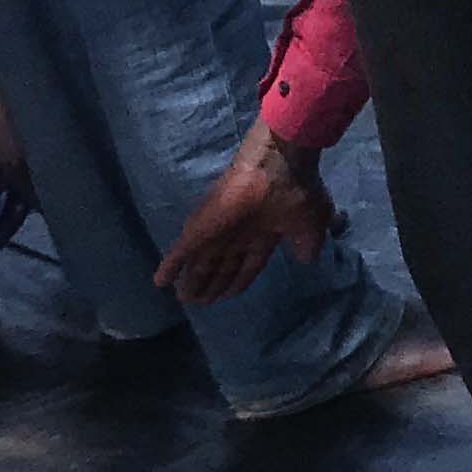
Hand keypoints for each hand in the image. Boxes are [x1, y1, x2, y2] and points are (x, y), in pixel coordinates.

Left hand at [156, 124, 332, 304]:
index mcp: (264, 233)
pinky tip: (160, 282)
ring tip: (184, 299)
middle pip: (221, 266)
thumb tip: (307, 261)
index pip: (247, 264)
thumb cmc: (297, 195)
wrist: (277, 169)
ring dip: (191, 282)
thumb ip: (307, 245)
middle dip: (212, 284)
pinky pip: (179, 253)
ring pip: (200, 263)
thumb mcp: (312, 224)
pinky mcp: (199, 230)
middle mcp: (238, 235)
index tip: (228, 295)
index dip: (238, 280)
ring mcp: (216, 232)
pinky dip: (169, 267)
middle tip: (201, 302)